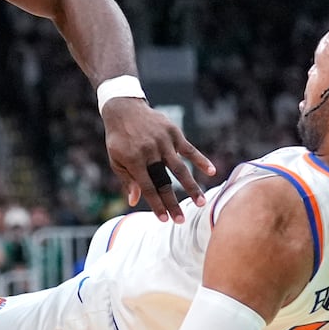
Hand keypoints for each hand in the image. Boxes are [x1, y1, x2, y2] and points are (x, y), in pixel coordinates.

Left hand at [100, 98, 215, 222]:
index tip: (164, 220)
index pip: (148, 187)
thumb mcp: (116, 160)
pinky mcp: (173, 133)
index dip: (156, 205)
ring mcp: (163, 142)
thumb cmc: (119, 139)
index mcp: (134, 160)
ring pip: (180, 168)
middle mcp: (150, 152)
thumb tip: (134, 202)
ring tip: (201, 203)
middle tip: (181, 220)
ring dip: (191, 187)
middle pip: (164, 182)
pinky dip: (201, 160)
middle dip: (172, 203)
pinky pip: (189, 149)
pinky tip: (212, 171)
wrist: (124, 109)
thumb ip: (127, 180)